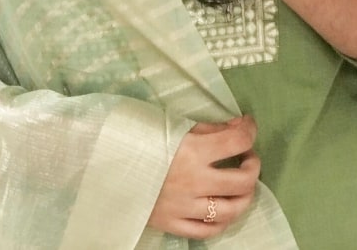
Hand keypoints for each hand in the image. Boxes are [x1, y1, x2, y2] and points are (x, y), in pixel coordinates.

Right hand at [147, 115, 260, 237]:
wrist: (104, 164)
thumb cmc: (138, 138)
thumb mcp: (172, 124)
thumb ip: (206, 128)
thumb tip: (236, 127)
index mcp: (192, 150)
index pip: (237, 141)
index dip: (250, 130)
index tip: (249, 125)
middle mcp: (194, 181)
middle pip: (243, 181)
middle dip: (253, 166)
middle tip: (248, 158)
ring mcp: (185, 206)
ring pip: (232, 210)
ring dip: (244, 196)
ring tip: (240, 185)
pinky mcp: (173, 224)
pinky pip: (208, 231)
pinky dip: (222, 221)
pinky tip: (223, 209)